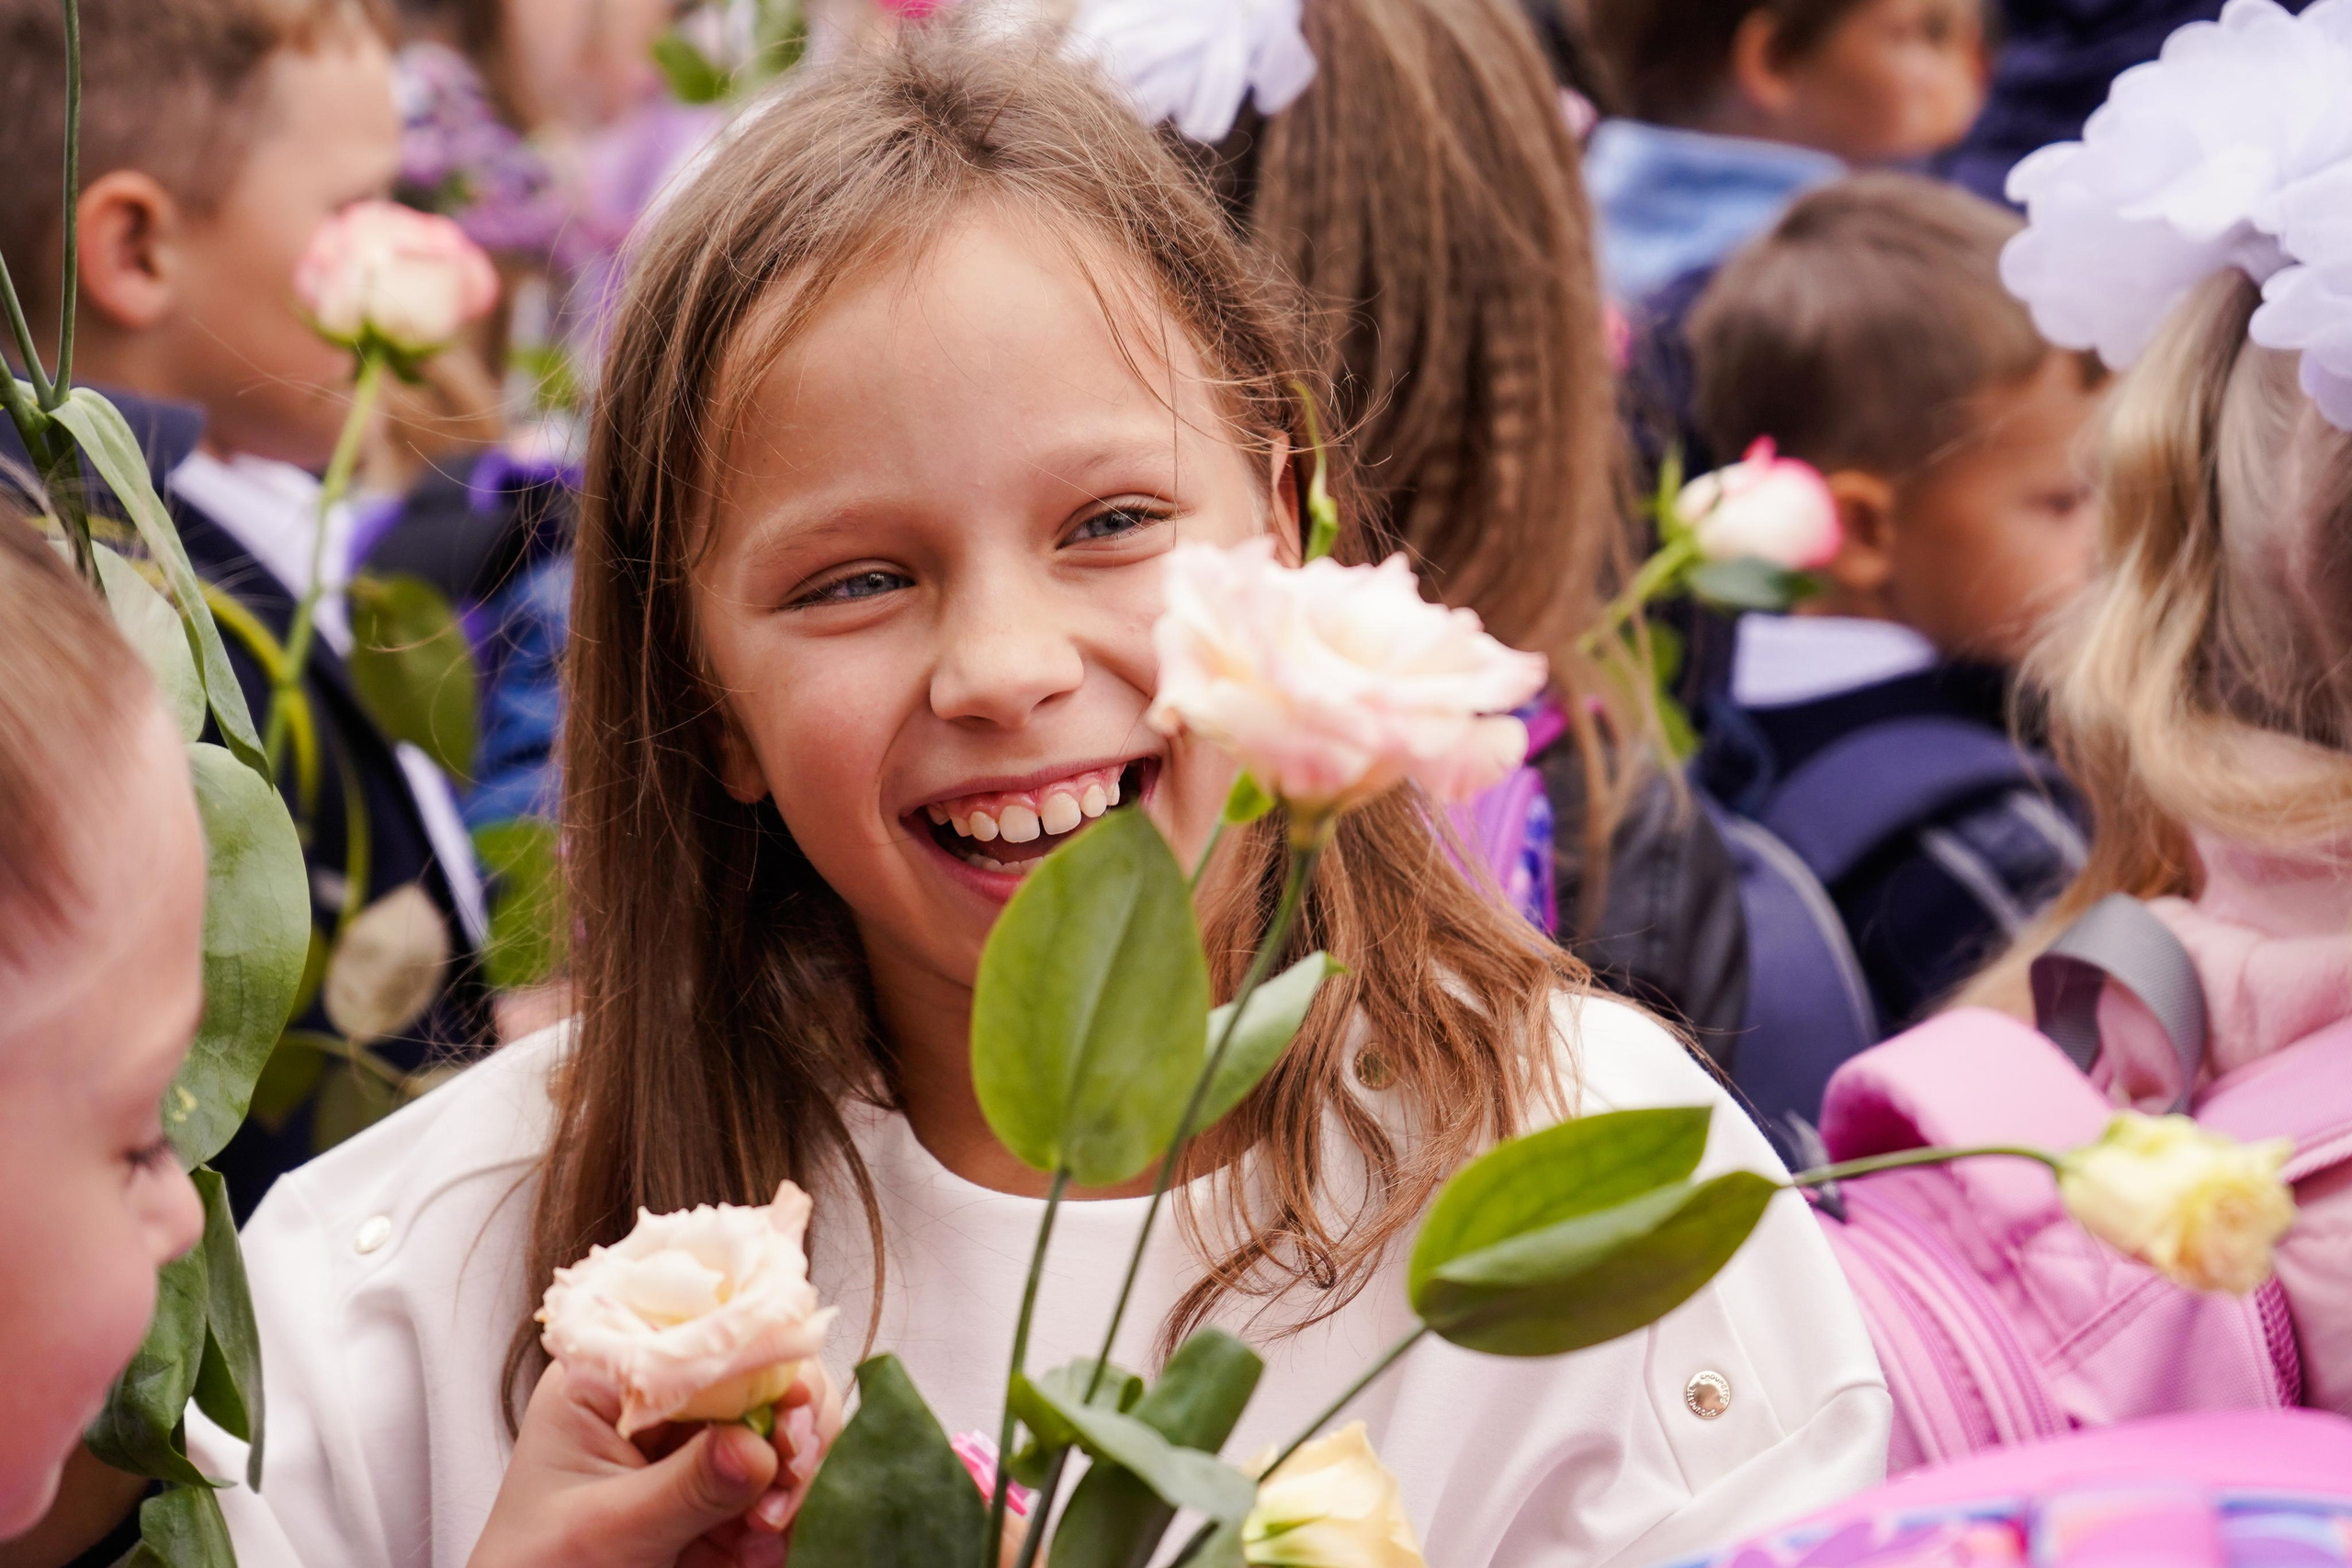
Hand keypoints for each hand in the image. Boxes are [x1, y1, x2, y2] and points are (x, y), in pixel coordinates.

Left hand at [467, 1360, 834, 1567]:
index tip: (790, 1408)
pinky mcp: (720, 1493)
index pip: (702, 1332)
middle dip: (789, 1427)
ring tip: (769, 1533)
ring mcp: (695, 1445)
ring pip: (784, 1430)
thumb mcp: (604, 1527)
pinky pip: (781, 1484)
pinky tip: (765, 1551)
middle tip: (789, 1481)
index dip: (762, 1357)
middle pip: (763, 1373)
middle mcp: (662, 1399)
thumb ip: (685, 1487)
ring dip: (794, 1479)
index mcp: (612, 1377)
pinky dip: (788, 1516)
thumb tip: (758, 1448)